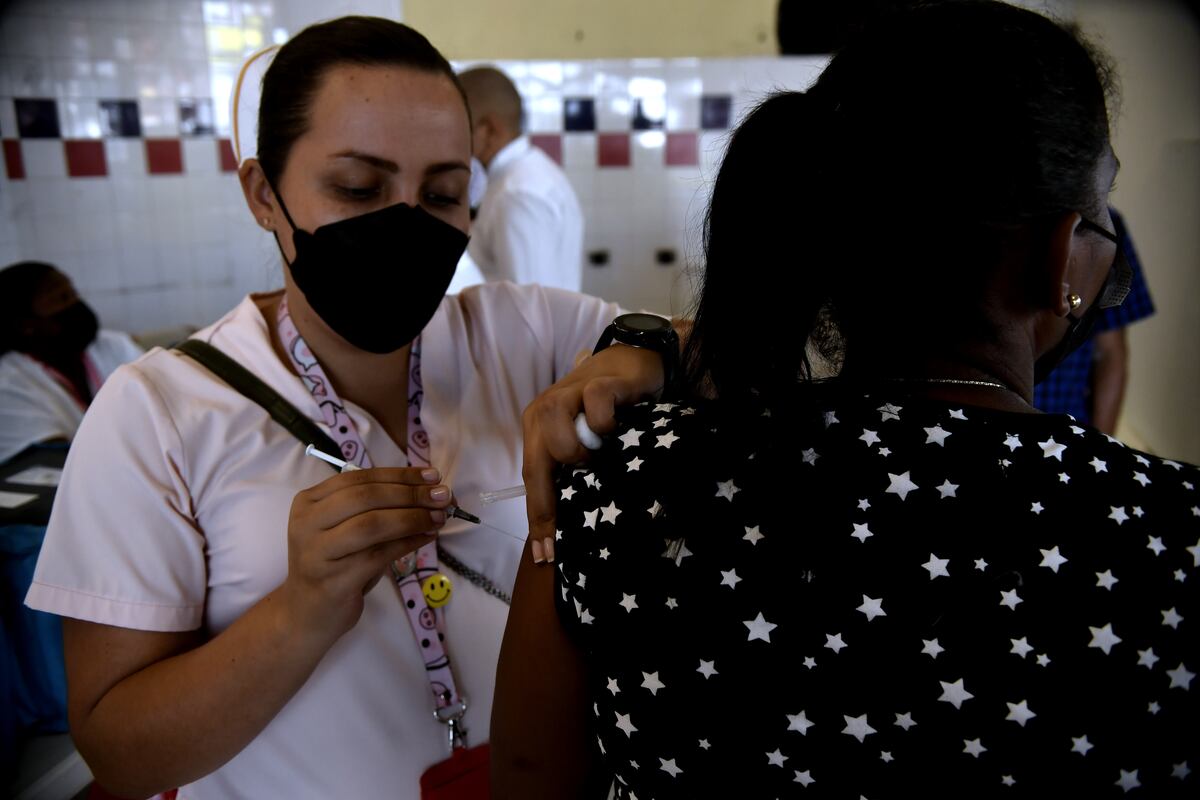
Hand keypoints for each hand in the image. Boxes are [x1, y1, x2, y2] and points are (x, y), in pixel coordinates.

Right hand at [281, 466, 450, 642]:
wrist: (308, 612)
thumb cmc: (335, 563)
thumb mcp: (346, 528)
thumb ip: (377, 507)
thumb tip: (429, 490)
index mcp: (309, 501)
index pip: (359, 478)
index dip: (400, 475)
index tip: (433, 476)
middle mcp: (307, 523)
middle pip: (366, 498)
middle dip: (410, 494)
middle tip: (443, 496)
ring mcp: (317, 552)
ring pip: (372, 525)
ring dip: (412, 518)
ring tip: (439, 517)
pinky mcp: (334, 580)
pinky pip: (379, 555)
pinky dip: (408, 543)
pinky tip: (427, 537)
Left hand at [521, 344, 663, 563]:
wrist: (631, 362)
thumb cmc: (606, 409)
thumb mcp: (583, 440)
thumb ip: (572, 472)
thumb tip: (569, 525)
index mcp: (537, 429)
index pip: (530, 479)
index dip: (537, 520)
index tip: (544, 556)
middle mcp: (544, 412)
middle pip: (534, 466)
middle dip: (547, 508)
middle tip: (563, 540)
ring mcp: (567, 395)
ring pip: (555, 438)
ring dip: (576, 456)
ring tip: (596, 458)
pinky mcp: (597, 384)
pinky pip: (595, 409)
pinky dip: (605, 426)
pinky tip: (615, 428)